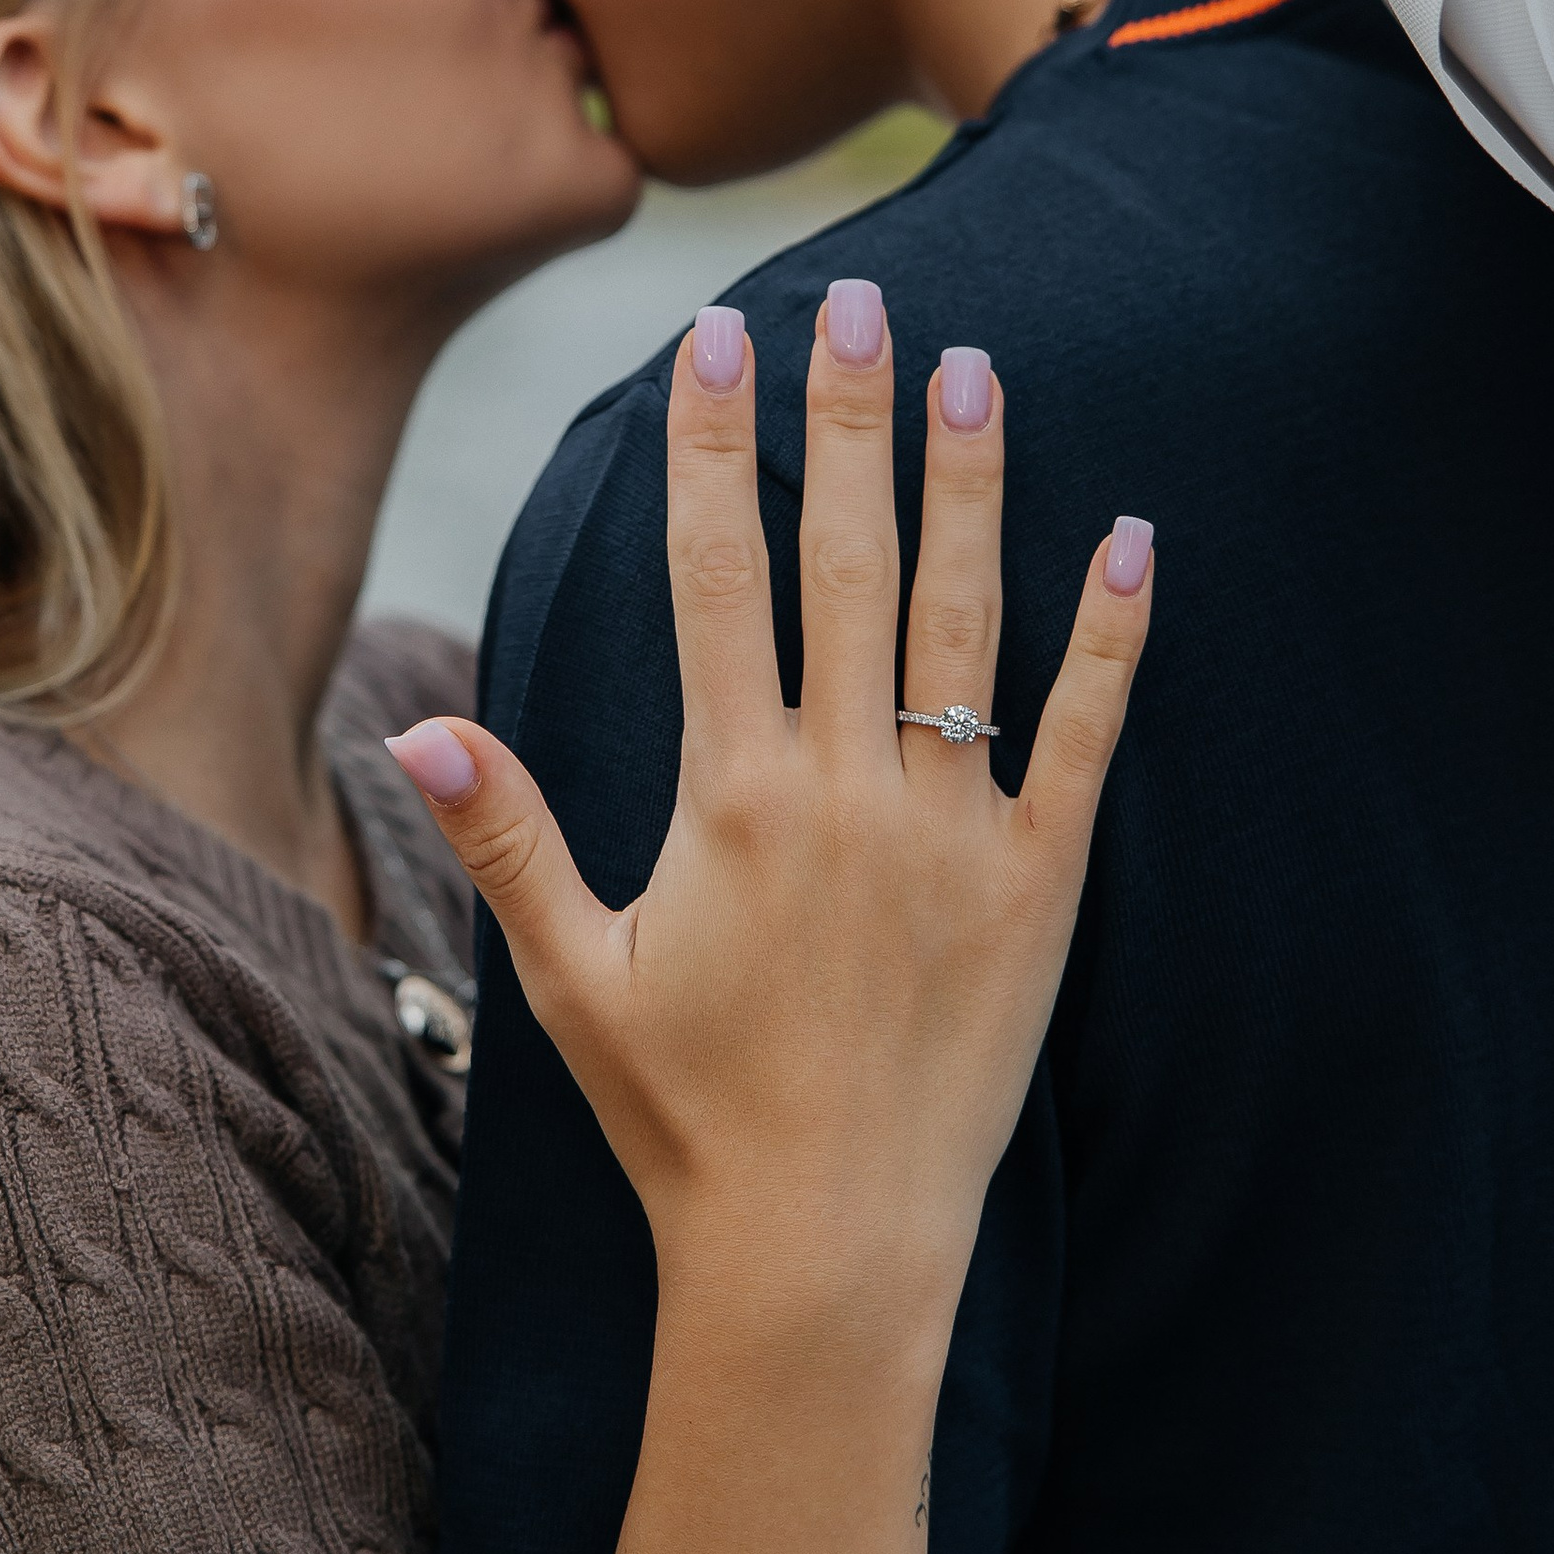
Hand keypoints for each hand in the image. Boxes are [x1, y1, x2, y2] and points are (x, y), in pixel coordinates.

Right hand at [391, 285, 1151, 1332]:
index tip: (715, 342)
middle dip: (846, 420)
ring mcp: (950, 832)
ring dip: (970, 486)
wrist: (823, 1255)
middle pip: (844, 562)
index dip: (713, 450)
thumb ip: (509, 838)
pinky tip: (1133, 535)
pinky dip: (1111, 635)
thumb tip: (420, 726)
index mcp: (727, 795)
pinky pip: (1085, 736)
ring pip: (962, 621)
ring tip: (977, 364)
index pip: (716, 577)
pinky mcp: (1039, 886)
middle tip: (857, 297)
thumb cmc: (685, 1118)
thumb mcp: (573, 978)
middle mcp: (841, 791)